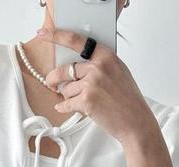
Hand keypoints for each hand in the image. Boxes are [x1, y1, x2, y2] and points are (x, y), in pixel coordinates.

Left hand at [37, 27, 158, 145]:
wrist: (135, 121)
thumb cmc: (128, 99)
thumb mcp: (118, 72)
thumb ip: (100, 64)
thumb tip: (77, 64)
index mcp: (106, 56)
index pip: (76, 40)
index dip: (56, 36)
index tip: (43, 34)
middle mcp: (98, 67)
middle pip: (64, 70)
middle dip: (54, 79)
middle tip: (51, 82)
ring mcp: (92, 84)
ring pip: (66, 88)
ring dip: (68, 96)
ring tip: (80, 101)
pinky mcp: (86, 101)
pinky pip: (66, 103)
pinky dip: (64, 107)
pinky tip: (64, 108)